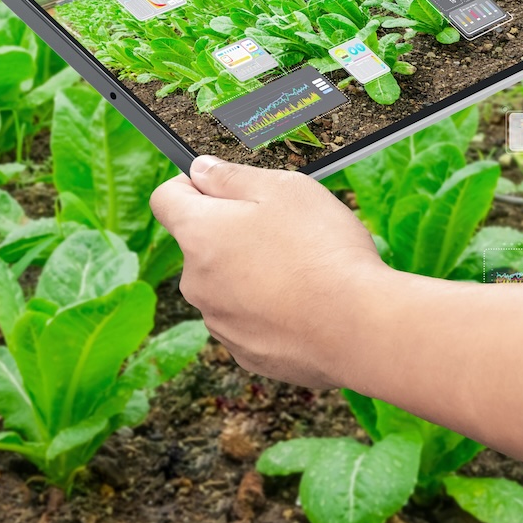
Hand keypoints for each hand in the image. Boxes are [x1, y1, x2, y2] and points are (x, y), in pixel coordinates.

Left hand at [150, 155, 387, 387]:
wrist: (357, 326)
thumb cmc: (321, 249)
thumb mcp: (282, 189)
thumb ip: (230, 177)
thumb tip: (200, 169)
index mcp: (198, 235)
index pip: (166, 199)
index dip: (190, 184)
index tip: (220, 184)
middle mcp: (196, 283)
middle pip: (200, 246)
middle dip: (230, 233)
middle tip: (283, 229)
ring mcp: (219, 323)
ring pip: (224, 285)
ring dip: (249, 273)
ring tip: (301, 270)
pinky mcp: (245, 353)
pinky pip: (248, 320)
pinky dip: (267, 310)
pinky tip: (304, 304)